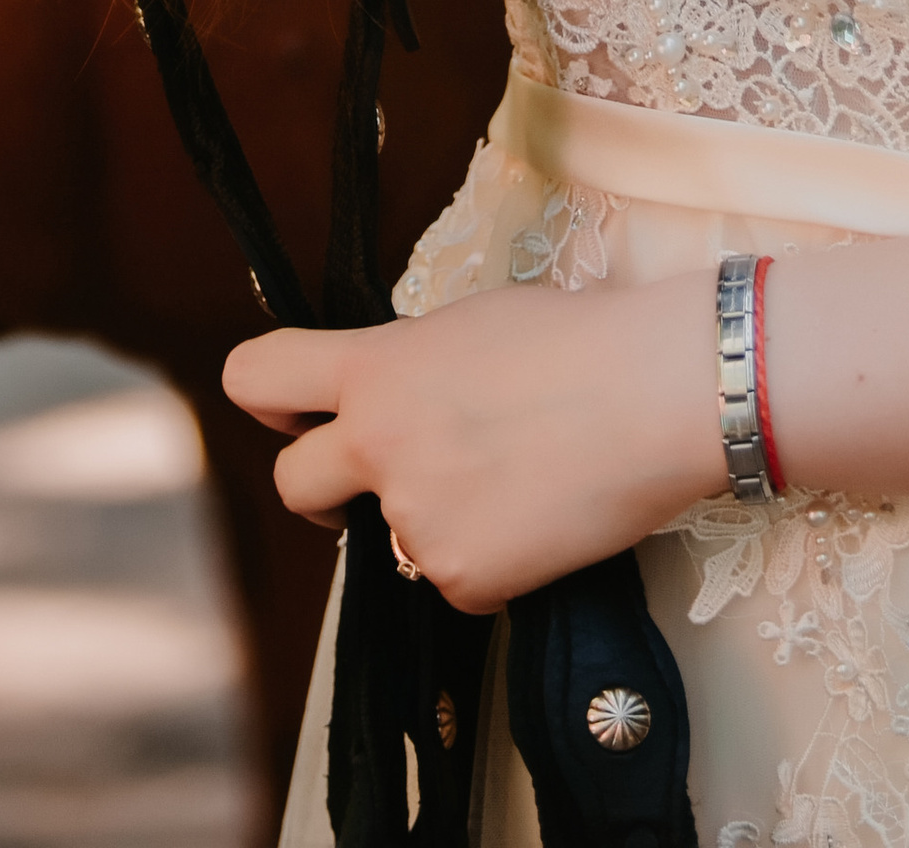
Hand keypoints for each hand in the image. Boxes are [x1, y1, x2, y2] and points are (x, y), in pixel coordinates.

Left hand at [222, 271, 725, 612]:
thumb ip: (410, 368)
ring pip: (390, 542)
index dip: (268, 401)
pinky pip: (453, 582)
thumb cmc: (578, 340)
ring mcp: (415, 518)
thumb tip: (400, 397)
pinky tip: (538, 522)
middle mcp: (377, 443)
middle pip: (295, 486)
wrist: (652, 394)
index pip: (256, 376)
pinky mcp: (460, 579)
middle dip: (327, 491)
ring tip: (511, 484)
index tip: (298, 416)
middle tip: (382, 482)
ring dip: (432, 525)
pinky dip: (489, 566)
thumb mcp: (469, 325)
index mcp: (375, 367)